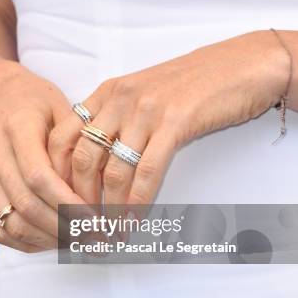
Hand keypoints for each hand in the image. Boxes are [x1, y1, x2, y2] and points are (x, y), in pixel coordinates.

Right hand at [0, 59, 87, 251]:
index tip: (97, 219)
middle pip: (26, 205)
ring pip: (12, 223)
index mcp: (16, 127)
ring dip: (50, 240)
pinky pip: (0, 230)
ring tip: (82, 244)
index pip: (39, 177)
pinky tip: (57, 242)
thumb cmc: (36, 101)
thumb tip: (101, 190)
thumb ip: (76, 145)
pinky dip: (30, 243)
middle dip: (65, 229)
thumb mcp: (62, 108)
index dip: (68, 204)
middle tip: (97, 238)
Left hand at [48, 30, 288, 205]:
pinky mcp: (175, 123)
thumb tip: (96, 164)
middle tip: (85, 227)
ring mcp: (146, 111)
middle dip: (80, 201)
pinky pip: (147, 172)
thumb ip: (115, 120)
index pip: (61, 139)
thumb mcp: (142, 94)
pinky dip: (138, 203)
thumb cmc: (191, 85)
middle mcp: (119, 100)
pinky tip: (136, 221)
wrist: (240, 64)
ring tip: (111, 233)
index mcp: (106, 93)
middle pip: (83, 159)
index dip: (57, 177)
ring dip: (110, 210)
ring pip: (114, 171)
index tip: (63, 203)